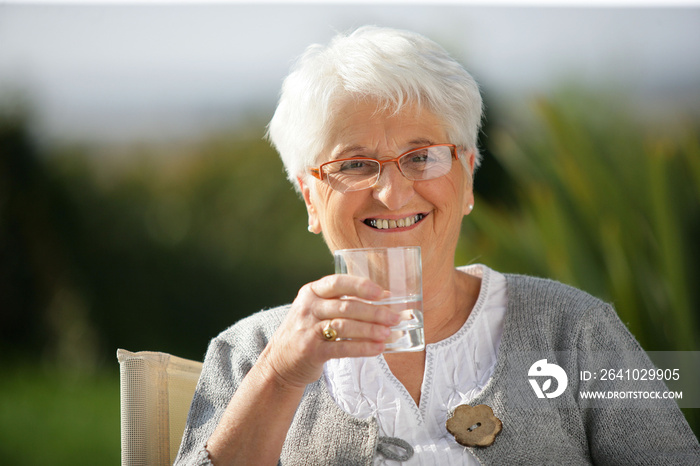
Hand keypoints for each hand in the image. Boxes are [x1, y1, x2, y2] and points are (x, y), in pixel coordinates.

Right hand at [258, 274, 400, 388]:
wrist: (279, 362)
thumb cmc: (307, 332)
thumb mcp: (318, 310)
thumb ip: (345, 301)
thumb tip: (385, 296)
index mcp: (311, 291)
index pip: (337, 283)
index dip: (360, 286)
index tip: (380, 293)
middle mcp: (308, 307)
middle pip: (346, 306)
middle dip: (374, 312)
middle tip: (394, 318)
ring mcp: (308, 329)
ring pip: (345, 326)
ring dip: (370, 330)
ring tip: (388, 334)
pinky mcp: (311, 351)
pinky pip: (342, 348)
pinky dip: (362, 348)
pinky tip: (377, 348)